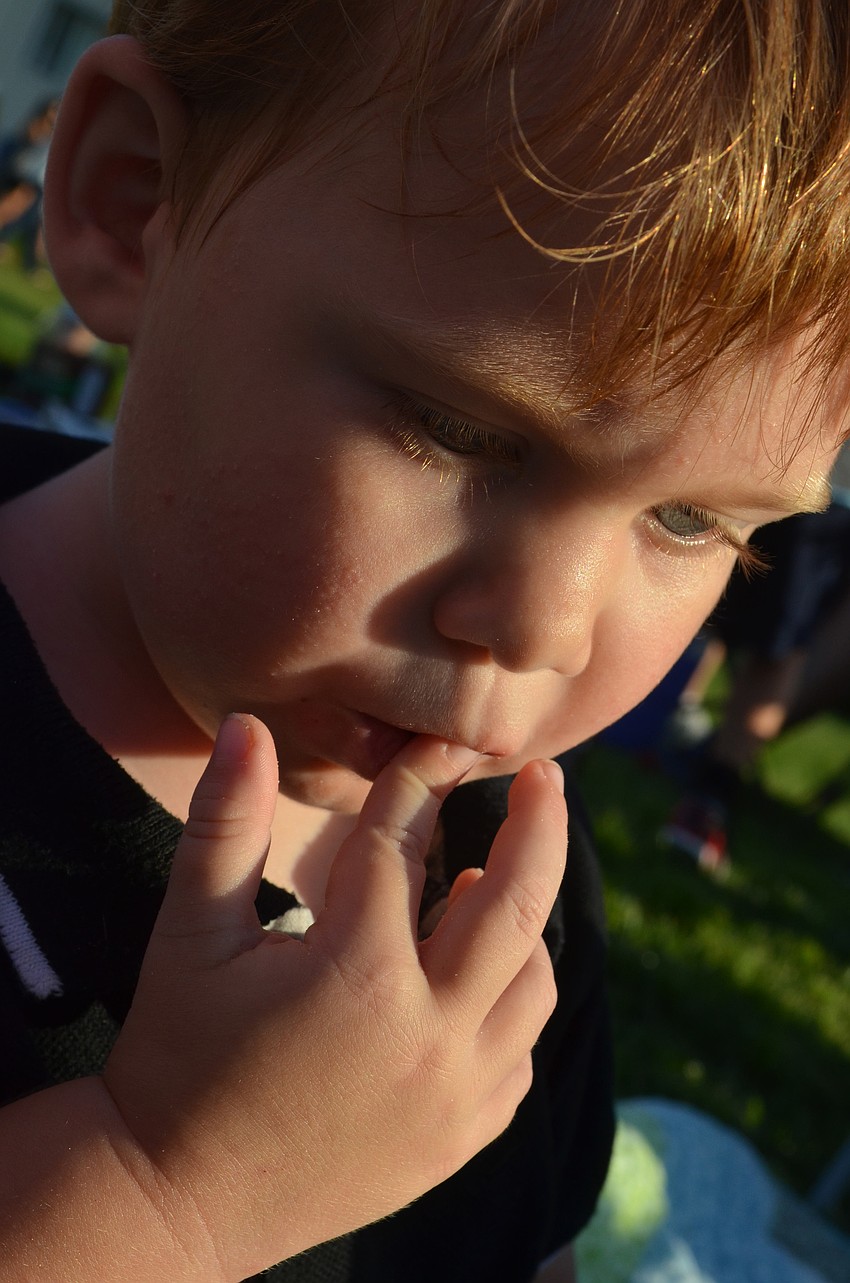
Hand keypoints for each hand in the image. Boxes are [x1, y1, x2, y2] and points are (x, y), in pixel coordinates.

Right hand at [104, 715, 567, 1280]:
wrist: (176, 1200)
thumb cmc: (177, 1057)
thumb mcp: (191, 936)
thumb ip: (227, 825)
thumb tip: (247, 727)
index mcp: (359, 974)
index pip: (403, 845)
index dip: (414, 782)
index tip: (430, 745)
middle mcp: (430, 1036)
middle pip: (517, 906)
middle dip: (539, 827)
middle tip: (546, 775)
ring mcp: (456, 1096)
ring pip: (534, 984)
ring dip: (522, 925)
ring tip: (487, 883)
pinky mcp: (460, 1140)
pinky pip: (520, 1055)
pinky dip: (510, 1003)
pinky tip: (476, 979)